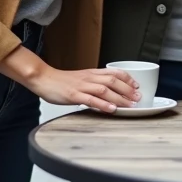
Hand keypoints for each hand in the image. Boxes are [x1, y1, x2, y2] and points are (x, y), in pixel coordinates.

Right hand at [27, 65, 141, 112]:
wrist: (43, 79)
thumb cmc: (61, 81)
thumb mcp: (81, 79)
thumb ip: (94, 83)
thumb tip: (108, 92)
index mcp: (92, 73)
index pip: (114, 72)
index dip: (128, 79)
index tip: (137, 85)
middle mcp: (89, 78)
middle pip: (113, 81)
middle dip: (128, 89)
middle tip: (138, 98)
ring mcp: (82, 86)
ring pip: (105, 90)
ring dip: (119, 97)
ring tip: (130, 104)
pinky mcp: (73, 95)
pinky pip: (90, 99)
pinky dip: (103, 104)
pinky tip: (111, 109)